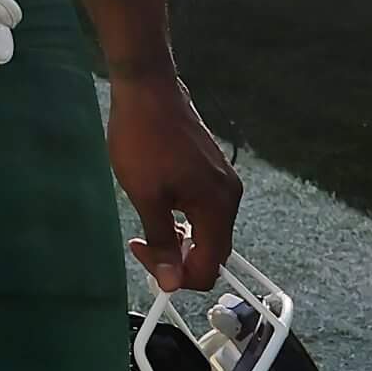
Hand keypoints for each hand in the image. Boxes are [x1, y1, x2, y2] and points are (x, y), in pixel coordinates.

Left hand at [108, 74, 240, 293]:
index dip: (177, 275)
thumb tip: (171, 283)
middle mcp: (229, 196)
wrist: (146, 87)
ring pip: (207, 228)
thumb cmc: (142, 139)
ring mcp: (223, 180)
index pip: (210, 267)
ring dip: (180, 236)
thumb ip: (162, 241)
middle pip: (213, 249)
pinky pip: (204, 207)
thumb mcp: (146, 195)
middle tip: (142, 243)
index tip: (144, 254)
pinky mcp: (212, 168)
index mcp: (218, 206)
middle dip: (179, 256)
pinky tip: (159, 202)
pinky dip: (183, 216)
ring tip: (147, 220)